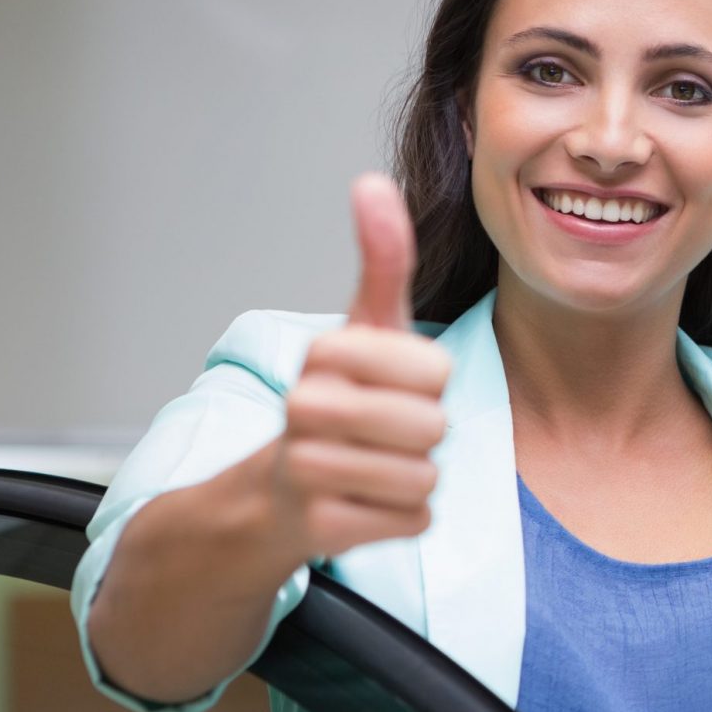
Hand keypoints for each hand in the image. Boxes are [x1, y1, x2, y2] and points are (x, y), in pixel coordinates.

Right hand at [268, 173, 451, 560]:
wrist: (275, 493)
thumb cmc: (338, 402)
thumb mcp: (365, 328)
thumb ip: (380, 260)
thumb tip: (373, 182)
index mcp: (325, 354)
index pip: (435, 371)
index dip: (430, 384)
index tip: (394, 384)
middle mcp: (306, 407)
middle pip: (433, 427)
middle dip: (423, 435)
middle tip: (385, 434)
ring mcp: (308, 471)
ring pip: (424, 478)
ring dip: (414, 479)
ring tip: (373, 467)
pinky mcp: (321, 529)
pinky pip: (412, 522)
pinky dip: (401, 518)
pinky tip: (364, 505)